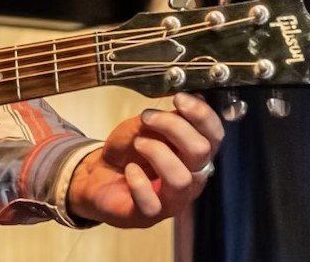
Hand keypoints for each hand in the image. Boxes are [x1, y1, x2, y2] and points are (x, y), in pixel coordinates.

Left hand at [66, 91, 223, 227]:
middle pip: (201, 152)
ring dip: (156, 152)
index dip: (202, 115)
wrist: (99, 176)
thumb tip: (184, 100)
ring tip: (138, 144)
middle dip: (174, 127)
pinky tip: (129, 170)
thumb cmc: (128, 150)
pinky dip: (138, 182)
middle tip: (148, 117)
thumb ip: (162, 117)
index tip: (179, 99)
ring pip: (181, 179)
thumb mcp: (142, 126)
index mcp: (194, 153)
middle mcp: (191, 177)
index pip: (214, 135)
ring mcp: (172, 199)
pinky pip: (152, 204)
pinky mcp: (149, 214)